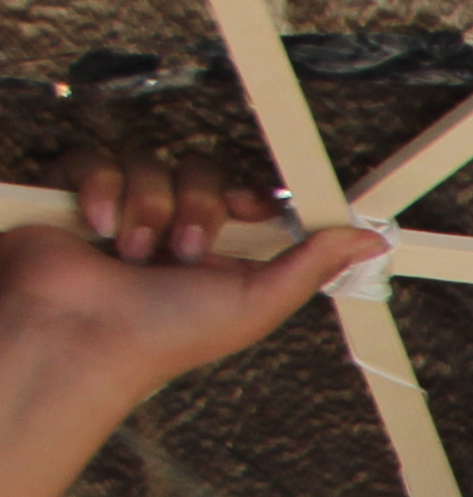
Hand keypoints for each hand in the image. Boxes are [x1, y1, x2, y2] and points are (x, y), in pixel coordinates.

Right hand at [4, 159, 377, 405]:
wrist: (82, 338)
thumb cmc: (168, 335)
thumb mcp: (257, 303)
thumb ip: (312, 264)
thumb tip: (373, 240)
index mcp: (220, 248)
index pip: (243, 192)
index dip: (248, 194)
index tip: (249, 210)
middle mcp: (172, 223)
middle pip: (201, 170)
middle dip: (197, 207)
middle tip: (185, 252)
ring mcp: (123, 206)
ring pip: (151, 162)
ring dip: (149, 207)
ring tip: (134, 254)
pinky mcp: (75, 193)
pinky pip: (95, 159)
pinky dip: (101, 188)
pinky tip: (98, 227)